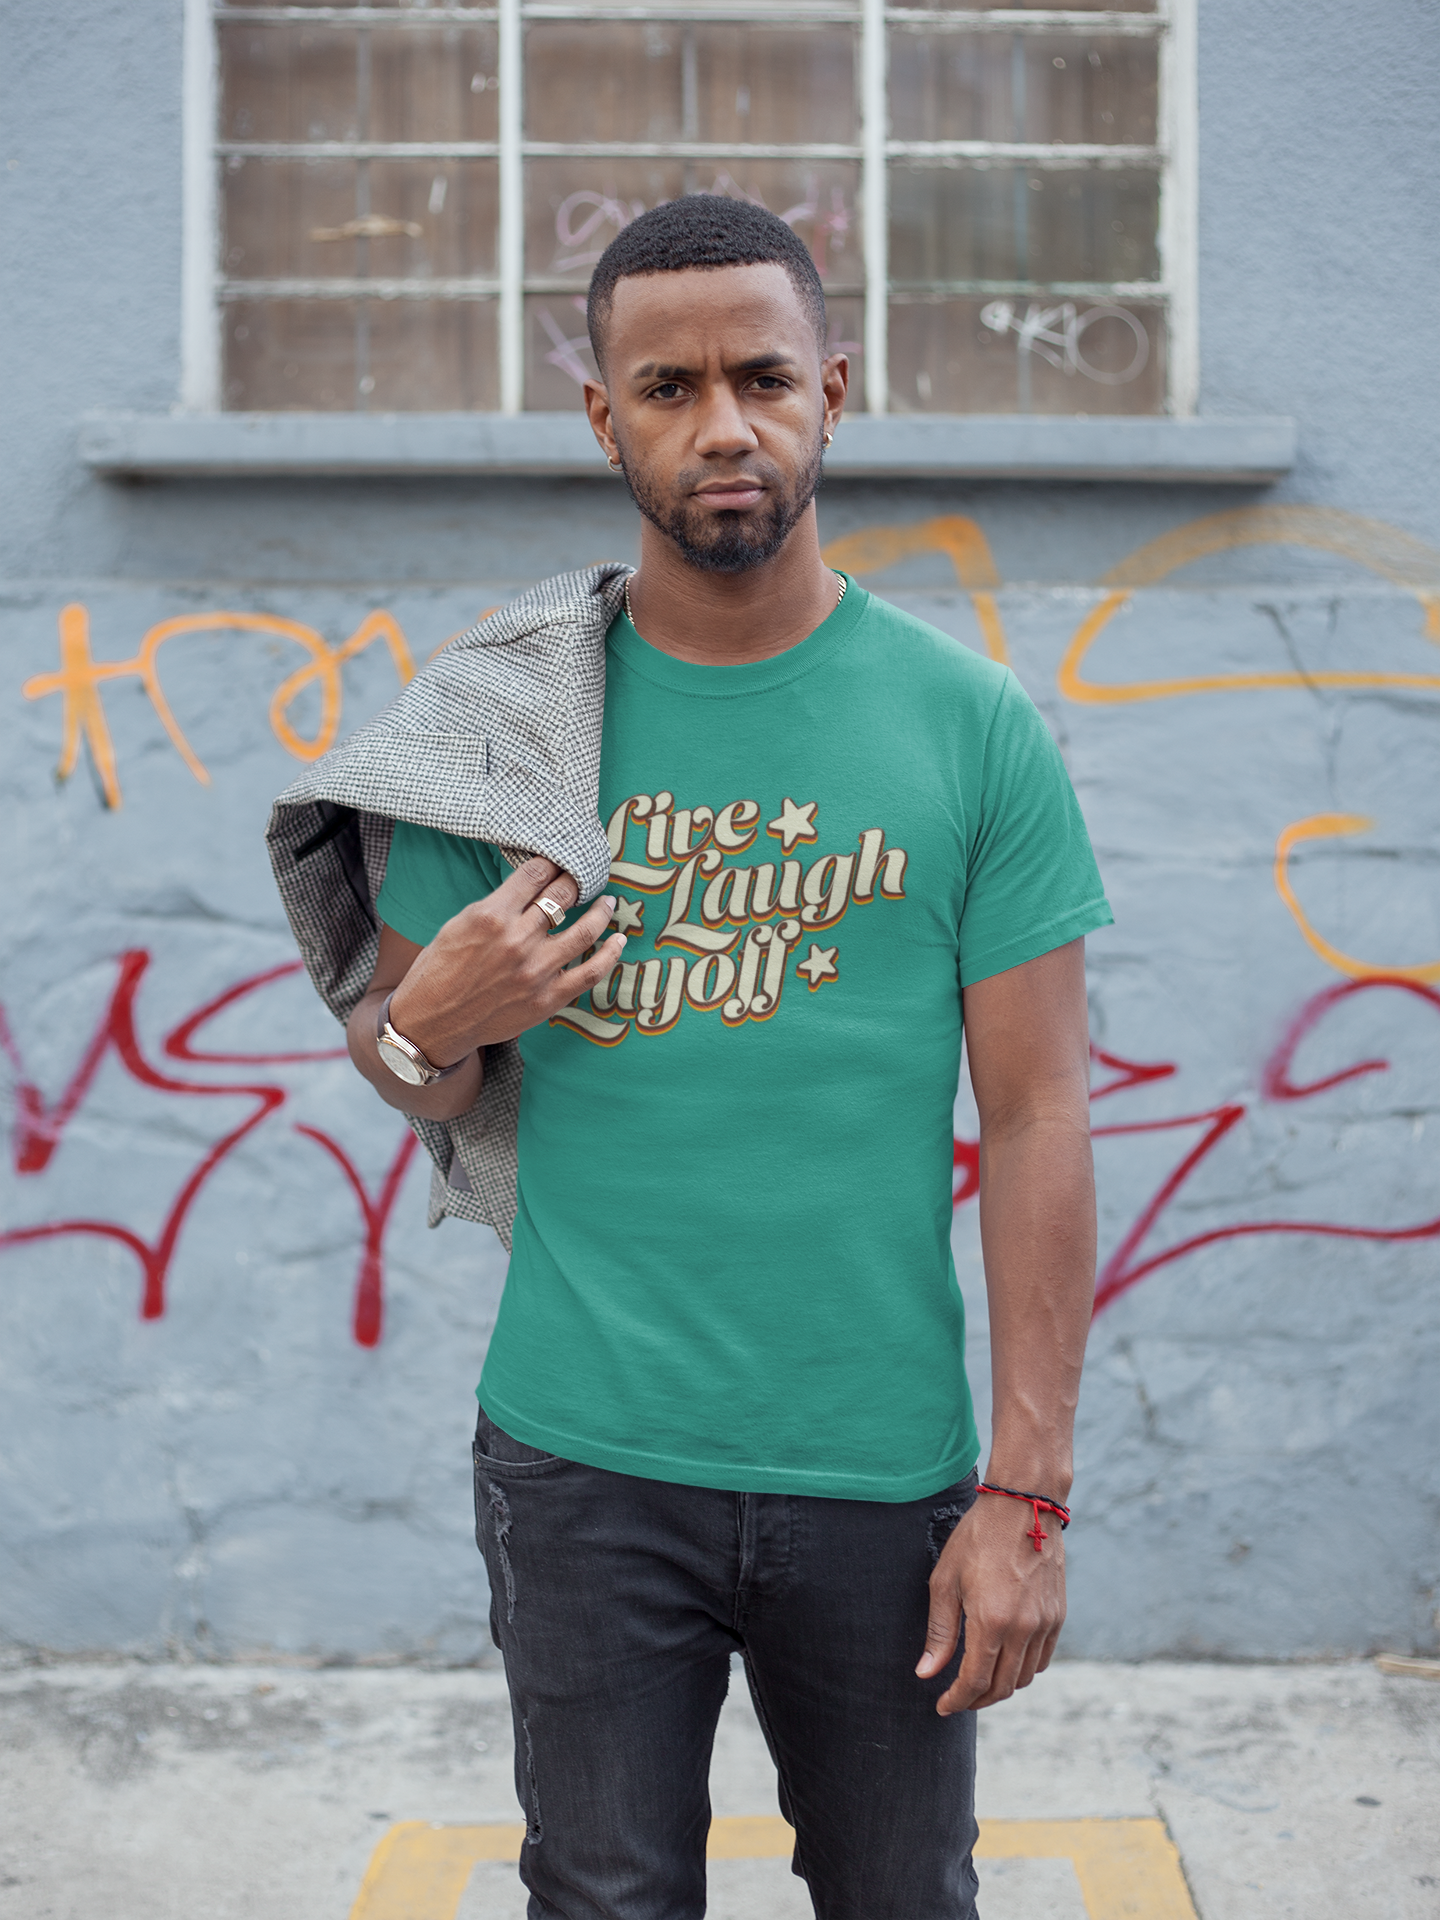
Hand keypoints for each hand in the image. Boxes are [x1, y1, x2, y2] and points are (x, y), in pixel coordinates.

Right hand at [389, 856, 625, 1065]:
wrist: (431, 1023)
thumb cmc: (439, 970)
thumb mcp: (459, 924)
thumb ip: (497, 904)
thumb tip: (531, 885)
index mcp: (491, 915)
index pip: (536, 874)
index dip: (552, 863)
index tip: (559, 861)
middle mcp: (517, 940)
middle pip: (563, 896)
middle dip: (576, 880)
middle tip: (582, 875)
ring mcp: (536, 971)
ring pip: (586, 930)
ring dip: (602, 910)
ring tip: (608, 902)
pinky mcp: (547, 999)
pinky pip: (590, 973)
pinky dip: (610, 954)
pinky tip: (618, 940)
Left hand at [916, 1488, 1065, 1712]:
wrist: (1023, 1506)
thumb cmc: (978, 1538)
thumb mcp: (946, 1581)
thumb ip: (940, 1632)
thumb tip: (927, 1672)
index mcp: (991, 1621)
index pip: (975, 1681)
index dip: (957, 1700)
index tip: (943, 1706)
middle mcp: (1023, 1628)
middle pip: (1002, 1687)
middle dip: (977, 1700)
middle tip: (958, 1698)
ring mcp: (1045, 1623)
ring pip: (1024, 1677)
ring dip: (1001, 1687)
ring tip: (980, 1680)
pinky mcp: (1058, 1616)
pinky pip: (1042, 1659)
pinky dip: (1023, 1669)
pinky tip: (1006, 1660)